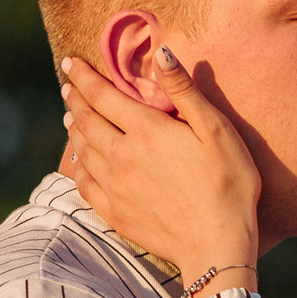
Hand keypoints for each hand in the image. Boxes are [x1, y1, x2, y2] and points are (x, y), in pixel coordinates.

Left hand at [60, 51, 261, 277]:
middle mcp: (121, 155)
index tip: (69, 63)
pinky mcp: (115, 213)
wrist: (217, 244)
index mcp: (145, 130)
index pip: (102, 95)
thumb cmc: (228, 184)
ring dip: (74, 130)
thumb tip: (161, 53)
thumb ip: (184, 90)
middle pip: (87, 121)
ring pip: (82, 151)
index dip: (83, 77)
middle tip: (68, 87)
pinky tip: (79, 162)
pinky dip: (77, 166)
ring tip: (71, 118)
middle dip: (75, 100)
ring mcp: (115, 187)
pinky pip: (84, 184)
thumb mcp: (215, 130)